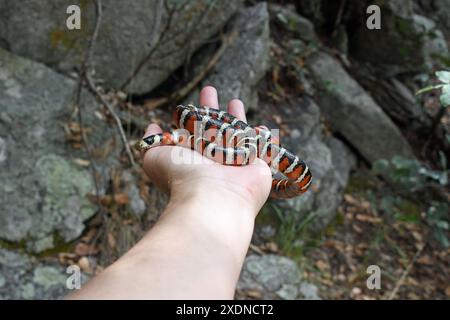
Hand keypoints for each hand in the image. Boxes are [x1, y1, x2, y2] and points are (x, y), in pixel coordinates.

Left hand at [142, 86, 271, 215]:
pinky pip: (260, 145)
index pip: (190, 130)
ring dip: (236, 117)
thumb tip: (153, 126)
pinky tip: (262, 127)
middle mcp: (213, 157)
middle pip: (212, 126)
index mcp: (192, 155)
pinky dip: (262, 136)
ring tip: (235, 100)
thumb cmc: (184, 176)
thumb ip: (152, 140)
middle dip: (211, 108)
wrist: (214, 198)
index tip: (188, 104)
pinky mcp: (257, 164)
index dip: (189, 115)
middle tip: (209, 90)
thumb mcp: (156, 156)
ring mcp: (235, 160)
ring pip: (236, 133)